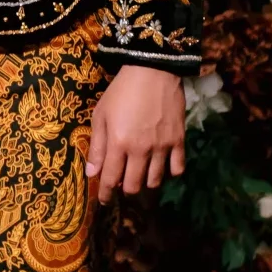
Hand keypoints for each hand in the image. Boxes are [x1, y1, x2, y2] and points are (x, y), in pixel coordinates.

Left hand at [85, 65, 185, 202]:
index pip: (111, 180)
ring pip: (155, 181)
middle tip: (123, 184)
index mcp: (119, 143)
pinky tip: (163, 167)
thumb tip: (92, 173)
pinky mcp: (179, 141)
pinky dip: (169, 173)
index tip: (104, 200)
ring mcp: (162, 147)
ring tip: (141, 175)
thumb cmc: (121, 92)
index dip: (106, 194)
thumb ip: (97, 146)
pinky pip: (177, 169)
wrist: (153, 70)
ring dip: (146, 183)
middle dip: (125, 190)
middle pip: (134, 186)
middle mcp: (141, 150)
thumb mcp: (101, 115)